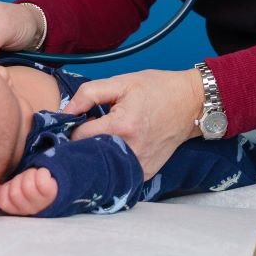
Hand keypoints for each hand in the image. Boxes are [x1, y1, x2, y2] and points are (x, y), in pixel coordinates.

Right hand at [0, 167, 59, 215]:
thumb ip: (5, 192)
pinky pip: (41, 181)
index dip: (6, 189)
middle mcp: (31, 210)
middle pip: (14, 193)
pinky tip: (44, 175)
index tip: (14, 184)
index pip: (4, 202)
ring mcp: (42, 203)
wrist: (59, 181)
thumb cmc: (35, 185)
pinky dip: (41, 173)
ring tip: (35, 176)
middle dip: (18, 180)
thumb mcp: (17, 188)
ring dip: (30, 175)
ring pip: (26, 186)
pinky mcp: (52, 194)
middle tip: (26, 178)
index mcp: (19, 209)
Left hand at [67, 69, 201, 178]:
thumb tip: (64, 111)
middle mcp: (129, 151)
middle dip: (83, 143)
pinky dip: (113, 162)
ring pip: (102, 167)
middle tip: (92, 128)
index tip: (83, 119)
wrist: (191, 104)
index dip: (75, 126)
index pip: (78, 137)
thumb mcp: (121, 82)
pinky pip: (118, 172)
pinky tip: (119, 147)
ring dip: (97, 154)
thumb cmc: (157, 90)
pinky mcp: (145, 174)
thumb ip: (88, 94)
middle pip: (87, 156)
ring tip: (106, 137)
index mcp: (121, 127)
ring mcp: (138, 166)